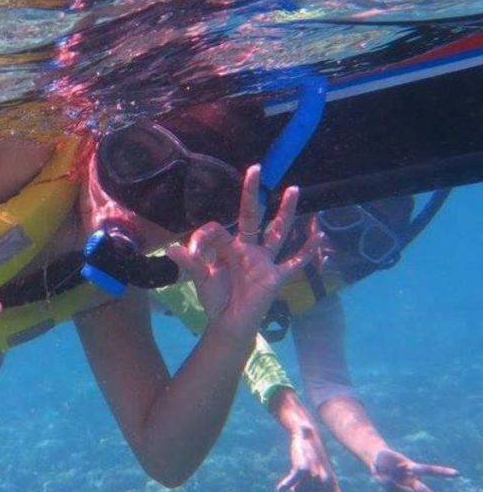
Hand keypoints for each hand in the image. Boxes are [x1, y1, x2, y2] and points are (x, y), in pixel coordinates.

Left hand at [167, 165, 321, 337]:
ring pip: (278, 231)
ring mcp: (264, 261)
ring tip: (294, 189)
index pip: (218, 228)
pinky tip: (319, 234)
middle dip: (252, 194)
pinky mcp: (276, 276)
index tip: (191, 251)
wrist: (229, 323)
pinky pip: (295, 261)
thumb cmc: (215, 299)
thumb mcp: (200, 279)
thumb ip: (190, 263)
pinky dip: (307, 250)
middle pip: (252, 216)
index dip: (204, 235)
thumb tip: (171, 249)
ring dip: (286, 212)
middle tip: (256, 168)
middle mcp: (247, 248)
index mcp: (227, 247)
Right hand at [277, 423, 361, 491]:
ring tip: (300, 467)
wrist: (308, 436)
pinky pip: (294, 480)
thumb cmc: (311, 460)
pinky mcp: (303, 468)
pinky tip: (280, 489)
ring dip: (294, 484)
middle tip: (304, 475)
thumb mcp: (314, 478)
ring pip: (298, 491)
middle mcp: (326, 483)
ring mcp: (315, 476)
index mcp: (332, 486)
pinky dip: (287, 484)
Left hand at [371, 448, 458, 491]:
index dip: (443, 472)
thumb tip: (392, 485)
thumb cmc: (383, 457)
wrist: (378, 461)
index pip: (429, 470)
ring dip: (392, 486)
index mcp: (413, 467)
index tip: (457, 474)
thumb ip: (387, 469)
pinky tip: (383, 479)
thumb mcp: (382, 458)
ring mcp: (406, 488)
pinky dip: (386, 487)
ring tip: (383, 475)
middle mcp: (413, 479)